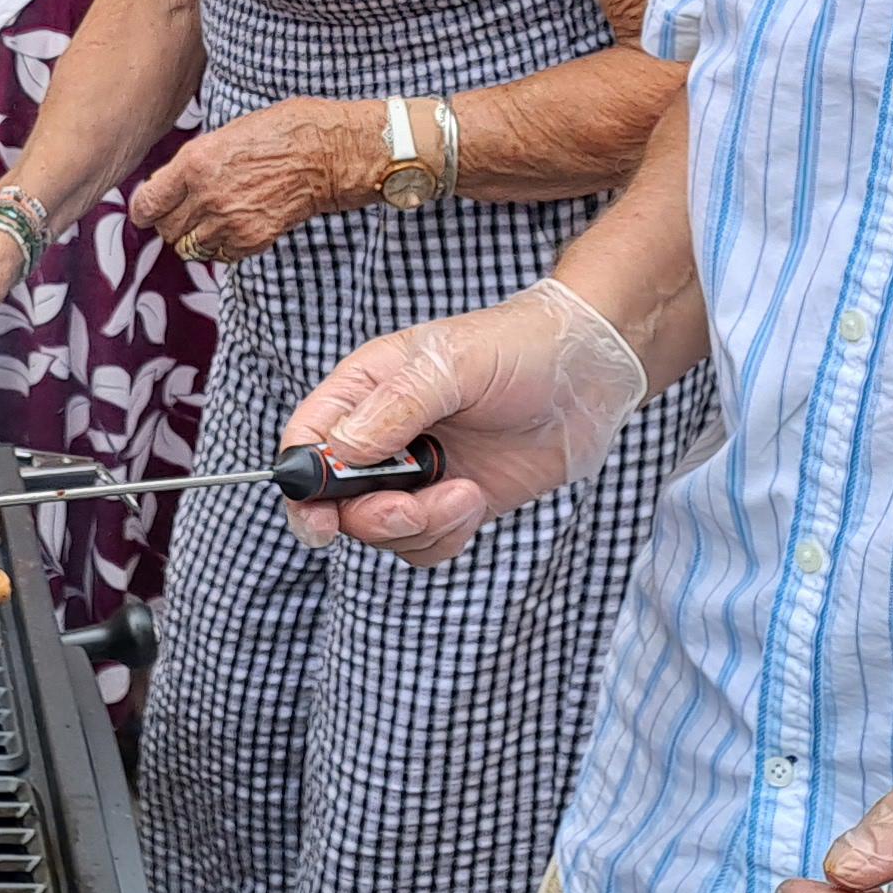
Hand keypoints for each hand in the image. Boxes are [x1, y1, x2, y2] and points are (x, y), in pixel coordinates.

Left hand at [127, 101, 378, 267]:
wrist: (325, 153)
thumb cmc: (279, 133)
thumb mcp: (224, 136)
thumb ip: (193, 164)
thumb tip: (167, 187)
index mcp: (194, 163)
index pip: (147, 204)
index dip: (145, 210)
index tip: (148, 212)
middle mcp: (206, 196)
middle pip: (167, 230)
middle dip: (173, 223)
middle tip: (188, 213)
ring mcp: (229, 221)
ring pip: (190, 248)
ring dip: (197, 238)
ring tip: (215, 220)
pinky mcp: (252, 240)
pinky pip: (220, 256)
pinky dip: (222, 248)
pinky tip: (237, 226)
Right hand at [280, 278, 651, 565]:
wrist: (591, 373)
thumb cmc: (520, 347)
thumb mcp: (453, 365)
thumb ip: (395, 408)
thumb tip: (340, 451)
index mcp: (366, 389)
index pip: (307, 442)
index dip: (301, 484)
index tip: (319, 519)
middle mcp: (382, 435)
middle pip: (335, 500)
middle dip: (372, 515)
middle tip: (413, 506)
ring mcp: (417, 473)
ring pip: (380, 529)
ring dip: (419, 525)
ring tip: (466, 493)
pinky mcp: (452, 502)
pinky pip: (422, 544)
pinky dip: (444, 536)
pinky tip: (475, 502)